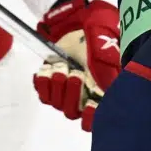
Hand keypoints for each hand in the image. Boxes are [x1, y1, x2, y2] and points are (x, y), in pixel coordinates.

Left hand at [33, 0, 121, 130]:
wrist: (82, 30)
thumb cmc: (100, 42)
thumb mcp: (108, 52)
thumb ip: (108, 69)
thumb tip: (107, 86)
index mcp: (101, 96)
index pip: (93, 119)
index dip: (90, 118)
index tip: (90, 104)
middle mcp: (82, 99)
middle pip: (72, 112)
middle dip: (73, 95)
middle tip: (75, 75)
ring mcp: (65, 93)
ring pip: (57, 103)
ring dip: (57, 87)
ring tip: (61, 69)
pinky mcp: (49, 85)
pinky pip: (42, 93)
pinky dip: (42, 84)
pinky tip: (46, 71)